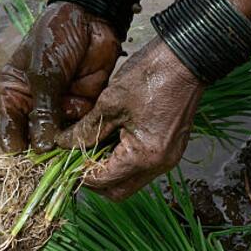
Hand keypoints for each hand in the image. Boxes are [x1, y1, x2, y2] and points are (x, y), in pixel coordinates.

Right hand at [0, 2, 121, 151]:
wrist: (91, 18)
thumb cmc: (56, 37)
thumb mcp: (44, 71)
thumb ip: (43, 109)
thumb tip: (40, 147)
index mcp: (13, 93)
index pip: (9, 128)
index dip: (15, 145)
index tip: (23, 157)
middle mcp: (33, 105)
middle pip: (34, 138)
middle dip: (42, 150)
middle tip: (49, 159)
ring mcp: (59, 107)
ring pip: (59, 137)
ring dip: (65, 143)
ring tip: (70, 144)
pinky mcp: (83, 106)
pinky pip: (82, 127)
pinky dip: (85, 130)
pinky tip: (87, 127)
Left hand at [58, 37, 203, 200]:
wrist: (186, 60)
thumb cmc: (150, 77)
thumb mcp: (110, 103)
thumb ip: (86, 130)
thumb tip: (64, 144)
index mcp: (143, 157)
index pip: (102, 181)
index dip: (78, 174)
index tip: (63, 158)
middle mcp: (158, 165)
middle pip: (118, 191)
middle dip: (94, 179)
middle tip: (77, 159)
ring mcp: (168, 159)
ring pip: (131, 180)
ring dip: (110, 169)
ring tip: (93, 146)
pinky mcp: (171, 149)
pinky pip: (143, 166)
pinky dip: (125, 160)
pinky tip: (113, 139)